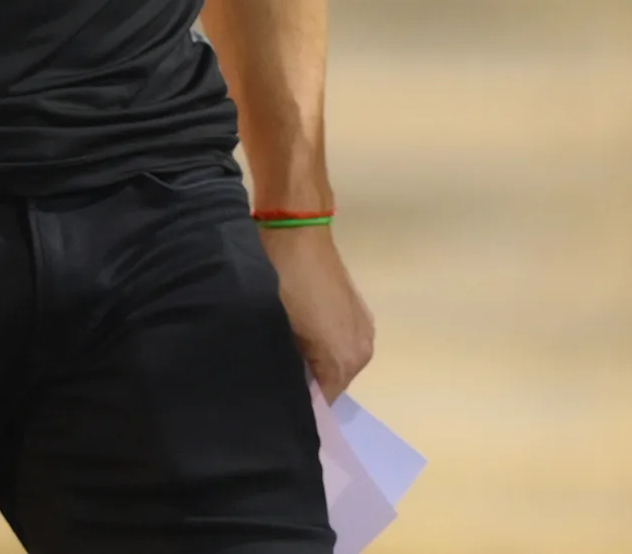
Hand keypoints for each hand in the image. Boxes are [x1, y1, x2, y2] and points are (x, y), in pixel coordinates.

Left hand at [263, 224, 374, 400]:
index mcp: (346, 360)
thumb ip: (285, 370)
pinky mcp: (357, 310)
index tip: (269, 395)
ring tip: (279, 350)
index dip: (294, 402)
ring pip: (333, 363)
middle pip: (329, 384)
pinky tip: (295, 332)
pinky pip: (337, 342)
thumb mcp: (275, 330)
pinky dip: (319, 344)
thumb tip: (281, 392)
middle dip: (303, 382)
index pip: (320, 403)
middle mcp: (363, 350)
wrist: (296, 228)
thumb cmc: (281, 280)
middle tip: (269, 372)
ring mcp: (363, 328)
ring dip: (310, 362)